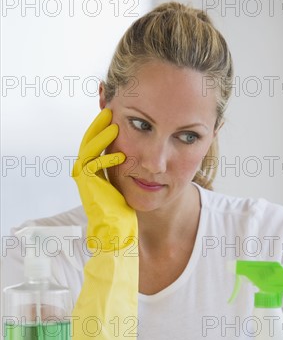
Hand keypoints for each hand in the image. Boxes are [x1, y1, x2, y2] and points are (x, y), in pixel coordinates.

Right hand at [72, 108, 136, 250]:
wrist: (118, 228)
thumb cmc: (125, 208)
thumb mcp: (127, 182)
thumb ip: (128, 165)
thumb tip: (142, 152)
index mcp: (93, 170)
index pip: (96, 142)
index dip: (104, 128)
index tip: (117, 115)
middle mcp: (85, 172)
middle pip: (88, 140)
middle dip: (99, 125)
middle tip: (111, 111)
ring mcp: (83, 177)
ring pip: (88, 148)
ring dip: (100, 135)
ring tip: (113, 123)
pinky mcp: (86, 184)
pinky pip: (92, 164)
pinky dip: (106, 157)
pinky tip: (121, 154)